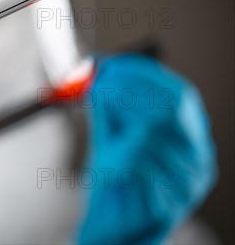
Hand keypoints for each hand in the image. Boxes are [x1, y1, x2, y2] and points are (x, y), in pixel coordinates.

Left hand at [77, 54, 216, 243]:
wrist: (114, 229)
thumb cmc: (115, 182)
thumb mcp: (111, 134)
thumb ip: (108, 104)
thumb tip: (96, 67)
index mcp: (190, 136)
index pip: (178, 94)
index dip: (141, 75)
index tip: (107, 65)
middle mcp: (197, 157)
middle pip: (169, 108)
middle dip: (126, 91)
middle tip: (95, 87)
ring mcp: (187, 183)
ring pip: (148, 137)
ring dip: (115, 132)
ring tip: (105, 146)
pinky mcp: (170, 206)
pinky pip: (136, 169)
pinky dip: (115, 163)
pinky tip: (112, 172)